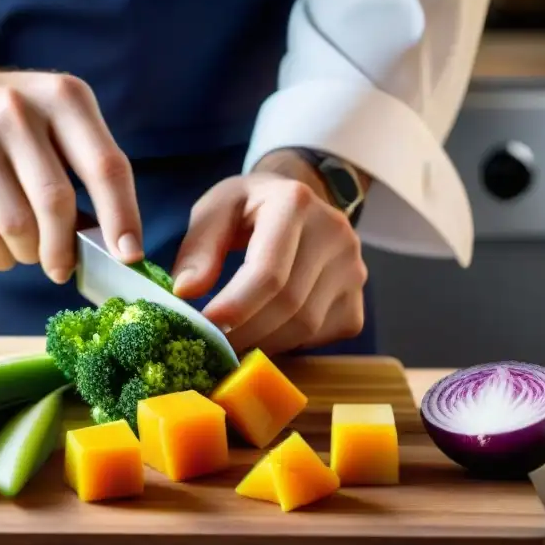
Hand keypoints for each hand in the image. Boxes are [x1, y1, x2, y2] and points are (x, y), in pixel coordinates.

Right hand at [0, 67, 142, 282]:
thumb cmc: (8, 120)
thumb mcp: (54, 116)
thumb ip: (86, 168)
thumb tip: (112, 244)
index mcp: (59, 97)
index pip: (105, 166)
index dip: (122, 216)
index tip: (129, 255)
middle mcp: (14, 115)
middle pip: (56, 206)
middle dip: (65, 249)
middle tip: (62, 267)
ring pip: (18, 234)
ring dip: (27, 253)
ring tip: (21, 237)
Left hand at [171, 153, 368, 354]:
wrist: (300, 201)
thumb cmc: (250, 208)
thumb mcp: (215, 210)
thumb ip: (198, 247)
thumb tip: (186, 292)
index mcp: (295, 202)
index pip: (269, 271)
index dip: (235, 306)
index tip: (205, 326)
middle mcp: (335, 233)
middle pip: (288, 304)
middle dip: (244, 332)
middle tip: (211, 344)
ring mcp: (354, 268)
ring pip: (305, 326)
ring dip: (263, 342)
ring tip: (232, 340)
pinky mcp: (357, 299)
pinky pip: (321, 336)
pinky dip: (288, 344)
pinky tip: (266, 332)